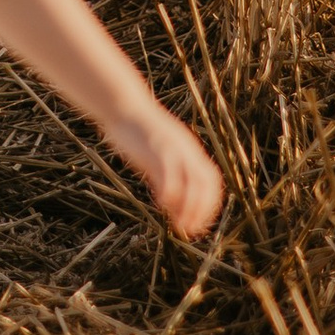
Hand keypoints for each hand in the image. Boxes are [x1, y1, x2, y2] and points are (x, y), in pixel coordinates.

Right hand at [108, 105, 225, 239]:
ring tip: (180, 225)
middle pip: (206, 183)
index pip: (211, 181)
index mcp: (190, 151)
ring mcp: (173, 147)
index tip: (199, 223)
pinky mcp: (156, 146)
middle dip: (202, 210)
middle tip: (190, 230)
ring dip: (189, 206)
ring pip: (191, 180)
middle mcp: (186, 150)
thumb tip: (169, 201)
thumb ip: (167, 173)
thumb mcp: (158, 154)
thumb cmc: (137, 132)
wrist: (123, 104)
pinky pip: (169, 171)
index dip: (209, 204)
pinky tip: (162, 204)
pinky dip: (170, 191)